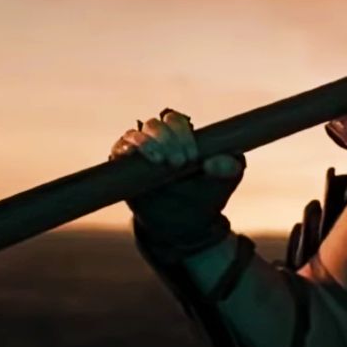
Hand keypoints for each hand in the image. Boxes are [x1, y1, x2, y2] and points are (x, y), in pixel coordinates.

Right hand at [110, 108, 245, 254]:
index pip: (176, 122)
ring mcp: (138, 152)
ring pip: (135, 134)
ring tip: (160, 161)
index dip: (183, 135)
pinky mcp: (123, 167)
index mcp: (181, 136)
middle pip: (155, 124)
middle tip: (179, 162)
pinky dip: (125, 149)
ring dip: (147, 144)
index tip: (193, 157)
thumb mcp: (224, 182)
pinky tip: (134, 157)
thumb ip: (227, 168)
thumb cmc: (205, 195)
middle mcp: (158, 139)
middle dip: (167, 139)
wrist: (183, 225)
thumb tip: (212, 163)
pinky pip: (119, 149)